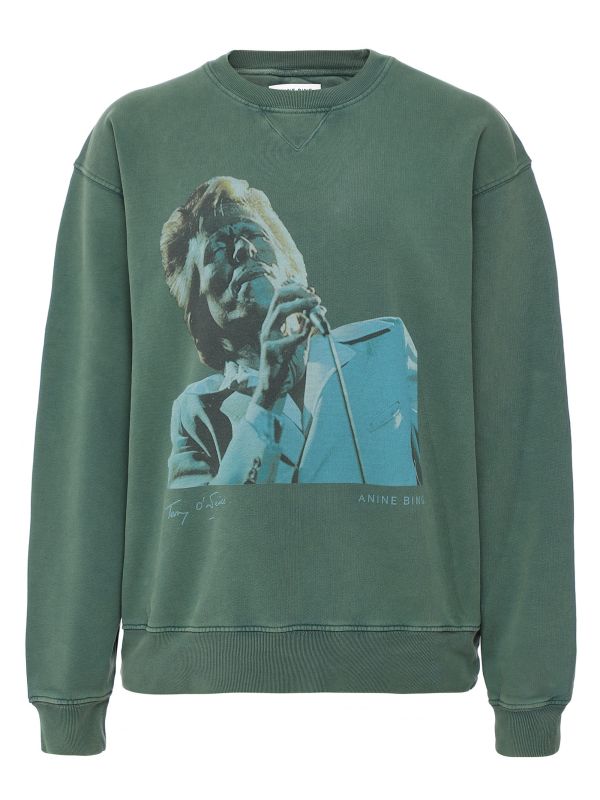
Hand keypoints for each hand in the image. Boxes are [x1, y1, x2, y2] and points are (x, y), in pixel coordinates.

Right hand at [252, 281, 320, 409]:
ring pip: (279, 312)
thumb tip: (318, 308)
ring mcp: (267, 338)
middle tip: (316, 297)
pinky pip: (287, 339)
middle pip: (278, 298)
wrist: (276, 388)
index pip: (280, 295)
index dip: (296, 289)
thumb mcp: (300, 341)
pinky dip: (301, 334)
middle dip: (298, 293)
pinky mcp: (270, 352)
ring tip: (315, 305)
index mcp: (274, 322)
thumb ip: (305, 325)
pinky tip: (310, 333)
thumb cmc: (287, 364)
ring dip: (299, 305)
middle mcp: (268, 327)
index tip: (312, 291)